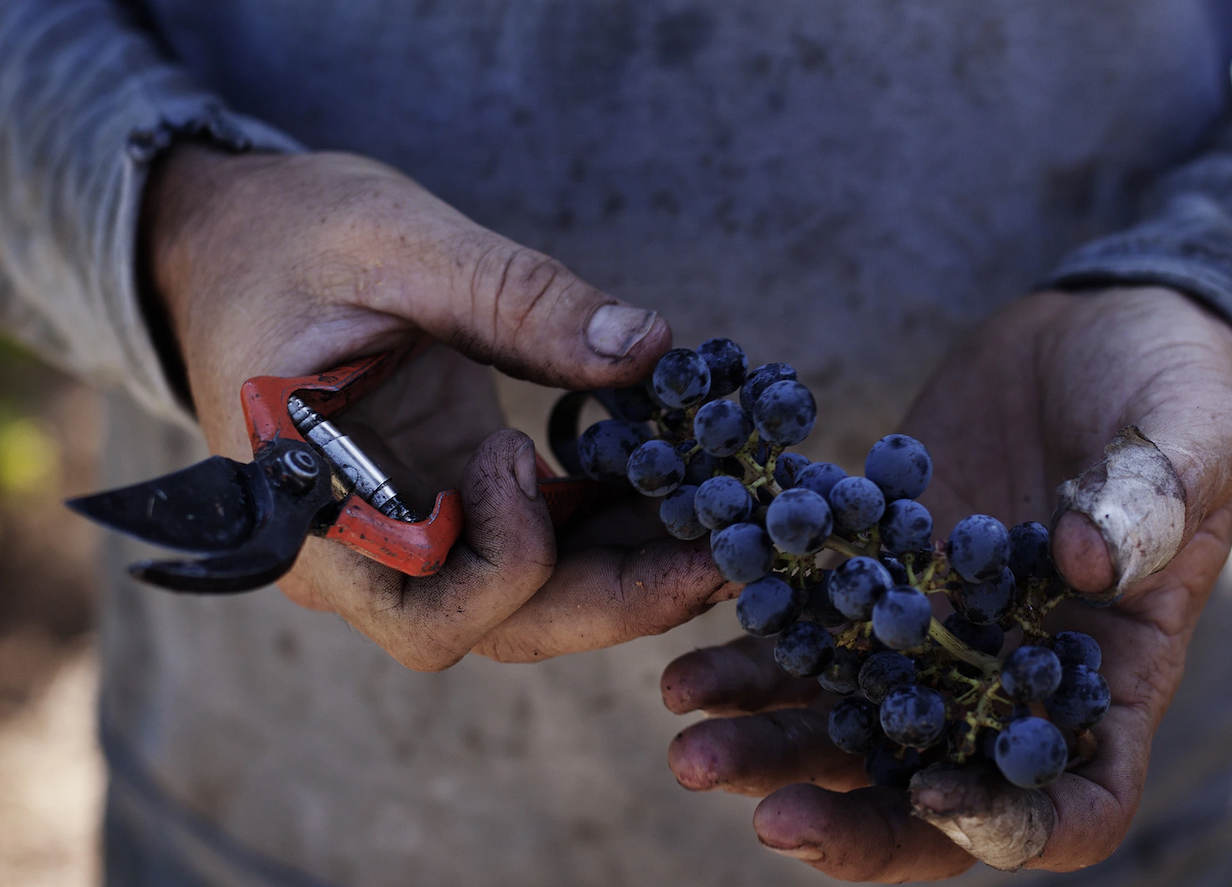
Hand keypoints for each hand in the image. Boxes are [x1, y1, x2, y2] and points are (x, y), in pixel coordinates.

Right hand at [141, 144, 732, 669]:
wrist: (231, 240)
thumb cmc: (283, 236)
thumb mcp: (395, 242)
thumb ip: (515, 298)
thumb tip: (646, 345)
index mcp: (311, 505)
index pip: (425, 609)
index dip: (507, 562)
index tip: (522, 454)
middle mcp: (358, 550)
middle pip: (499, 621)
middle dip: (615, 596)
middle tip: (723, 553)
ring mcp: (405, 535)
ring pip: (530, 598)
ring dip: (626, 568)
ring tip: (720, 520)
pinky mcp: (446, 502)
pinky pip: (535, 546)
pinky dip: (604, 528)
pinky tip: (672, 487)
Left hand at [660, 287, 1231, 878]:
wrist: (1083, 336)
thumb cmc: (1167, 384)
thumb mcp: (1188, 424)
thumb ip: (1155, 494)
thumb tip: (1092, 562)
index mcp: (1113, 678)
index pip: (1075, 804)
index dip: (1008, 824)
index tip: (931, 794)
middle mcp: (1007, 679)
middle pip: (929, 788)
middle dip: (846, 814)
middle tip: (762, 814)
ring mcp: (931, 635)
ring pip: (845, 724)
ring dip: (766, 743)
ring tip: (685, 731)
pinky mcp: (872, 577)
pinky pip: (804, 636)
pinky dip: (746, 655)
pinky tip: (684, 659)